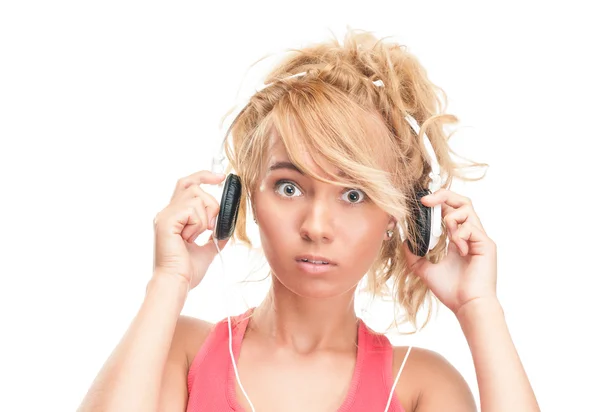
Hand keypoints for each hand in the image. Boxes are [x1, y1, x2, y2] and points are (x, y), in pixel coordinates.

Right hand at [152, 170, 230, 290]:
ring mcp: (165, 215)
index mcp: (174, 217)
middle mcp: (167, 213)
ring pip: (196, 197)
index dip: (204, 176)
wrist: (177, 283)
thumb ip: (215, 236)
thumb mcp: (207, 249)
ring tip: (195, 237)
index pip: (187, 185)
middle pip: (193, 186)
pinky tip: (189, 238)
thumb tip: (226, 228)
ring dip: (205, 218)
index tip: (221, 177)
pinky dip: (198, 224)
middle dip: (211, 203)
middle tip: (211, 227)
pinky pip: (192, 209)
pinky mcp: (166, 221)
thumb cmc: (187, 271)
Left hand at [402, 189, 497, 314]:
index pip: (450, 211)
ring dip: (451, 216)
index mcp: (458, 239)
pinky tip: (458, 249)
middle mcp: (470, 236)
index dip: (437, 203)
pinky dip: (459, 234)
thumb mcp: (425, 270)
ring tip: (445, 231)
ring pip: (468, 209)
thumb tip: (404, 242)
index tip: (420, 203)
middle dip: (443, 195)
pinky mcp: (486, 245)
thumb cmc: (452, 291)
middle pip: (462, 202)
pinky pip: (471, 227)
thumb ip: (415, 256)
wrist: (467, 306)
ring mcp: (479, 239)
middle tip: (426, 200)